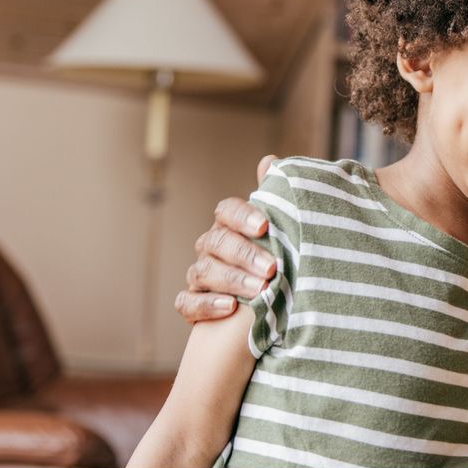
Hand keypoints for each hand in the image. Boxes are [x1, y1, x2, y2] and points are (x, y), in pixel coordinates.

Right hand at [173, 154, 277, 322]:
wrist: (267, 302)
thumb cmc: (274, 258)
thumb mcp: (280, 230)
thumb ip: (275, 198)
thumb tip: (270, 160)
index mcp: (229, 225)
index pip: (227, 211)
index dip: (243, 216)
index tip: (264, 226)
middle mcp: (211, 247)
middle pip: (217, 243)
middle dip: (244, 255)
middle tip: (271, 268)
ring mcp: (199, 274)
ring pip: (203, 271)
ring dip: (231, 280)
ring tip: (258, 290)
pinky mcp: (192, 303)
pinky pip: (187, 302)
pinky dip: (205, 305)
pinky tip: (229, 307)